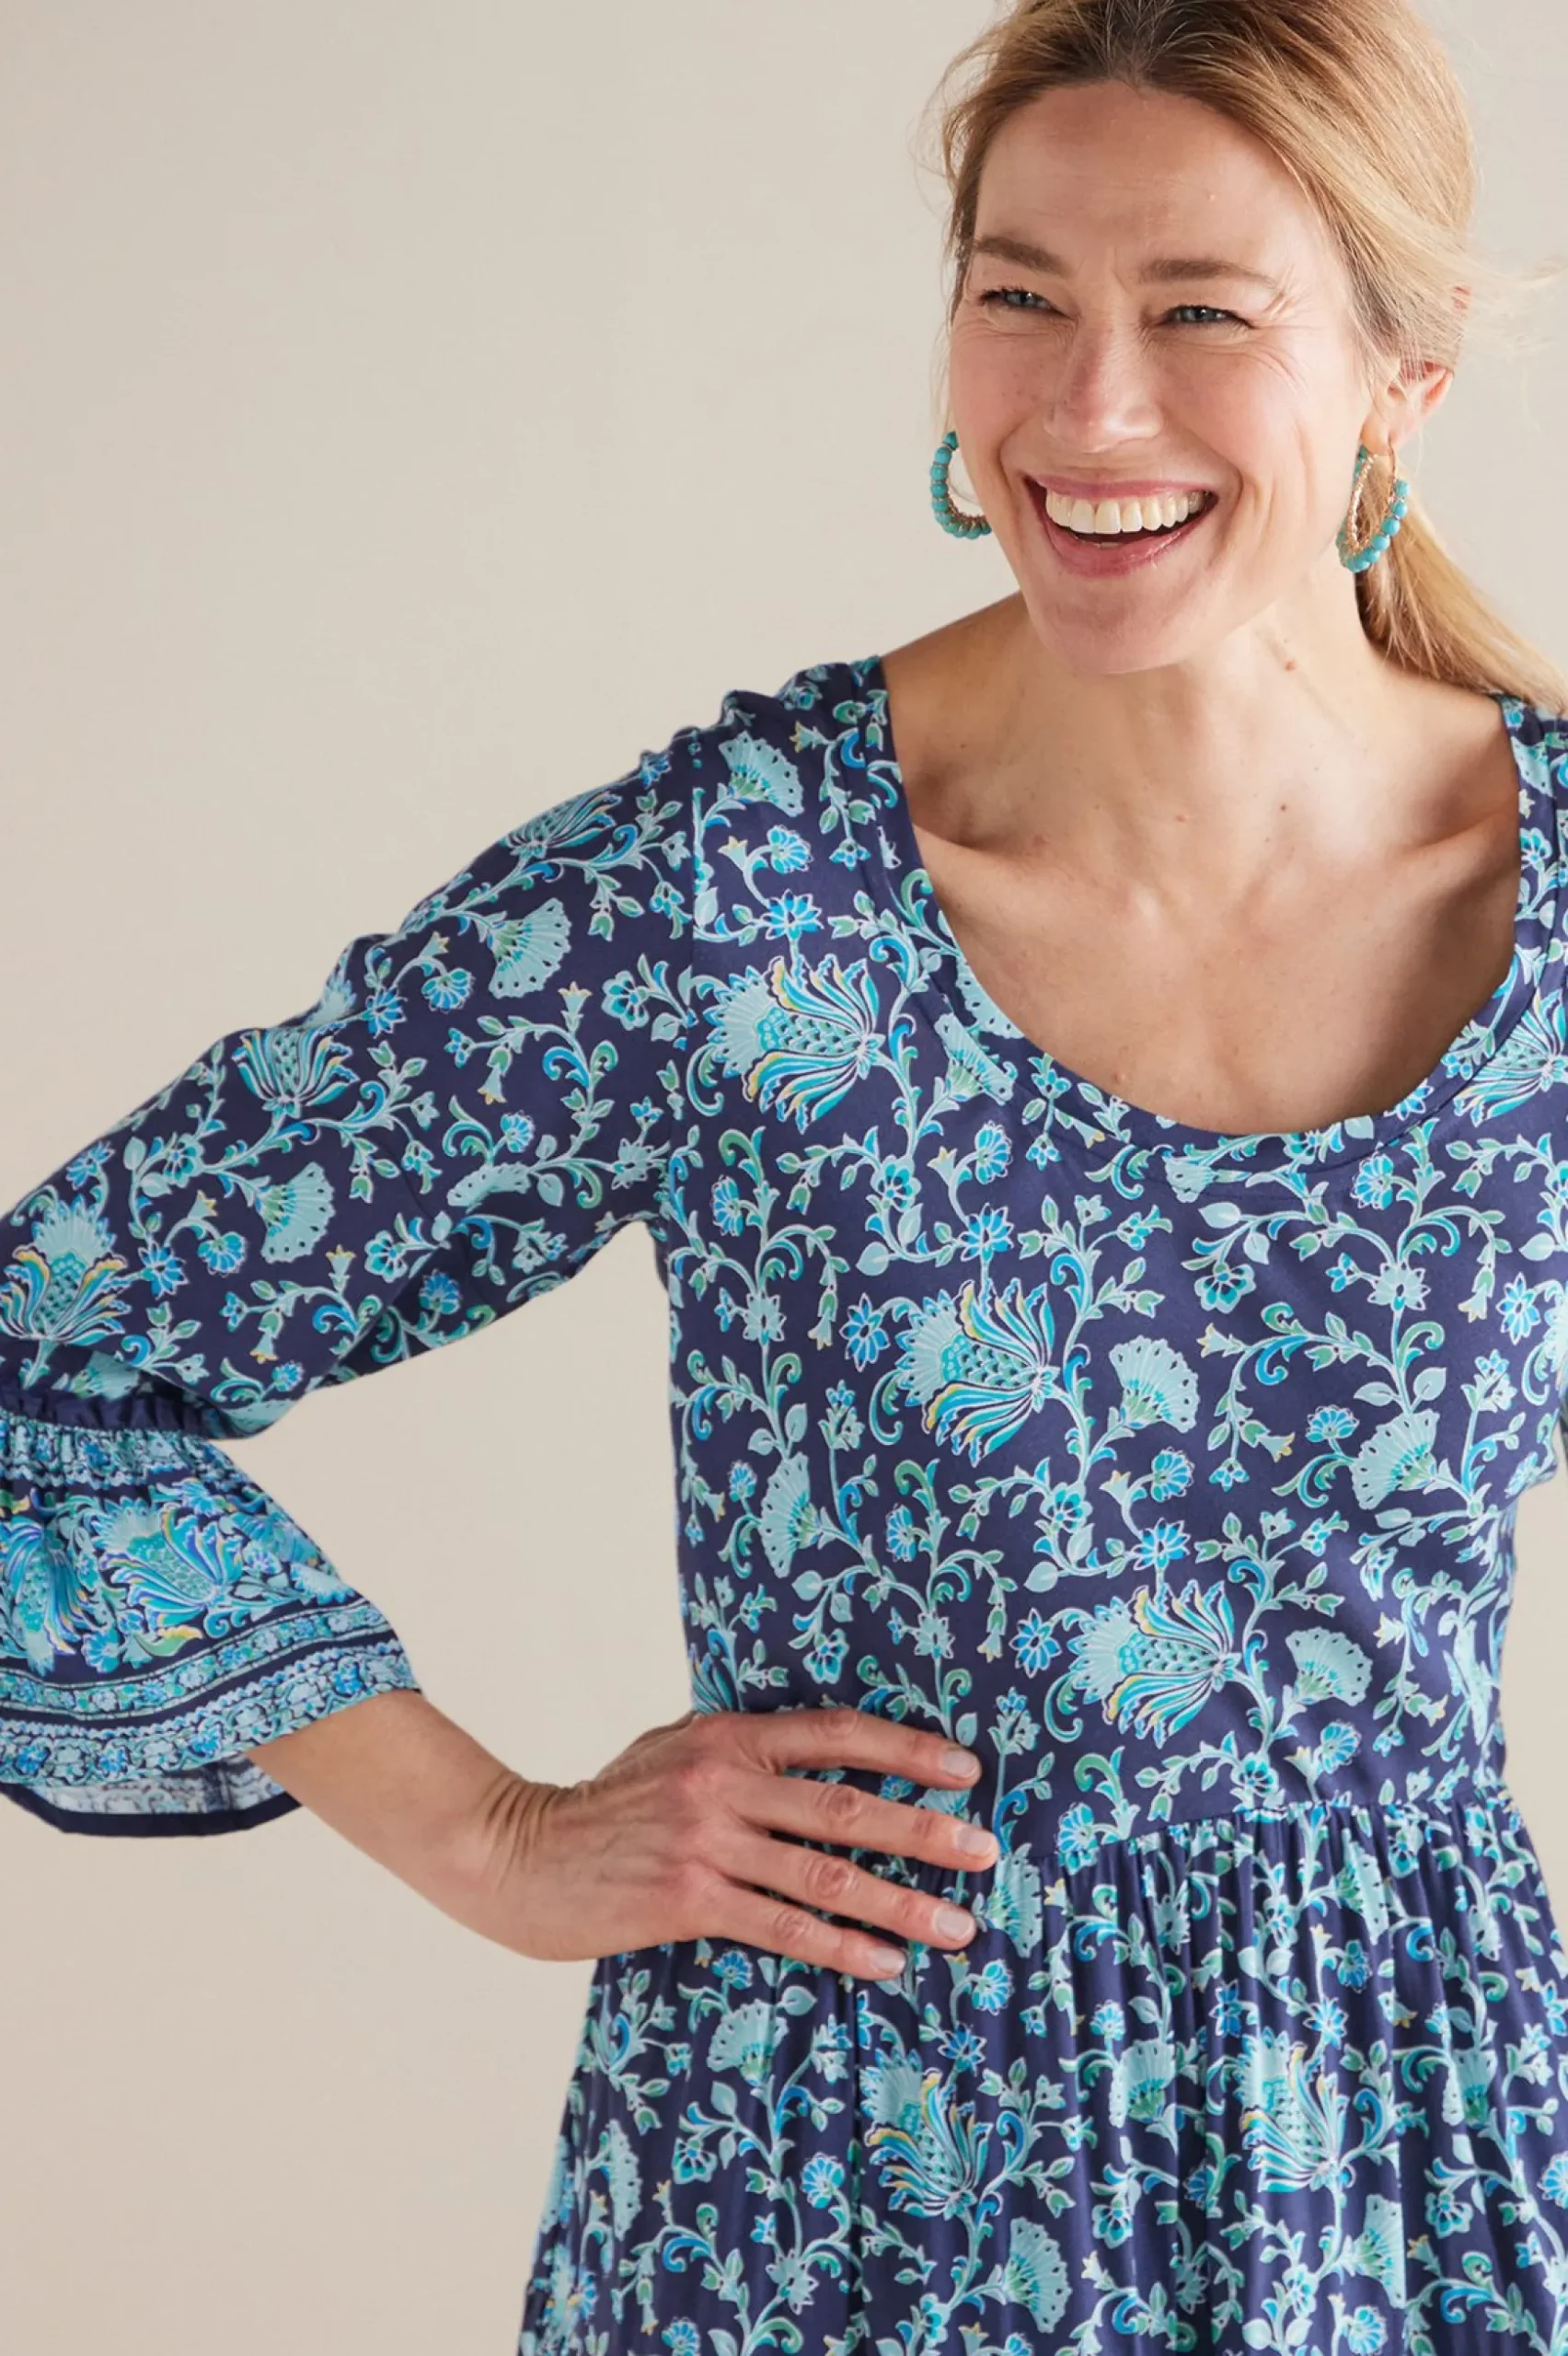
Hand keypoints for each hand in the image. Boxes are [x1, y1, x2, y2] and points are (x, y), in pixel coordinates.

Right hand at [468, 1704, 1000, 1980]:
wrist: (516, 1853)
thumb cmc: (600, 1806)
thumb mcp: (667, 1751)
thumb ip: (734, 1749)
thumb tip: (808, 1750)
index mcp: (725, 1735)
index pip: (834, 1734)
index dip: (904, 1749)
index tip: (965, 1771)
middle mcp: (723, 1781)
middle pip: (846, 1805)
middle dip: (924, 1830)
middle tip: (985, 1852)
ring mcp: (706, 1841)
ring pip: (825, 1873)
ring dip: (900, 1902)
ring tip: (955, 1926)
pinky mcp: (687, 1900)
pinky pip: (782, 1926)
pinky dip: (841, 1945)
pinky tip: (884, 1963)